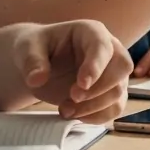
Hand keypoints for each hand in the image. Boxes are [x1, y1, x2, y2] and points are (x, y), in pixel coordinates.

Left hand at [12, 20, 132, 122]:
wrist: (41, 63)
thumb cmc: (38, 49)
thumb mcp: (27, 48)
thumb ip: (32, 61)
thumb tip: (37, 79)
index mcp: (92, 32)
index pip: (103, 47)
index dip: (96, 66)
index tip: (81, 85)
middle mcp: (110, 50)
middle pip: (122, 68)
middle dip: (99, 89)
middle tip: (72, 97)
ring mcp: (113, 73)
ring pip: (119, 92)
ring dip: (93, 106)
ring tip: (64, 109)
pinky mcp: (111, 92)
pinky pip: (115, 108)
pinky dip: (97, 117)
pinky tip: (75, 115)